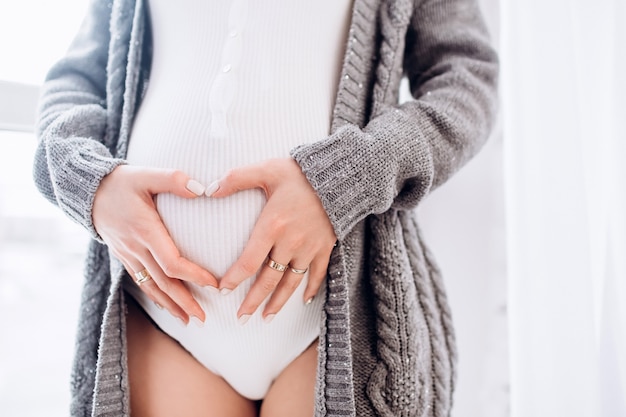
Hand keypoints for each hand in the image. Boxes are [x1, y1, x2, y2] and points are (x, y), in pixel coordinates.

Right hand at [92, 165, 217, 322]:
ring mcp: (128, 255)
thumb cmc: (122, 182)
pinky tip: (168, 308)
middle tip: (205, 318)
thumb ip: (173, 180)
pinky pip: (141, 282)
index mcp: (145, 230)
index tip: (214, 284)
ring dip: (171, 306)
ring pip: (151, 287)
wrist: (88, 190)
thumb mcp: (146, 174)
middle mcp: (136, 248)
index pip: (172, 262)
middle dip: (185, 302)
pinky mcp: (124, 257)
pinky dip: (156, 298)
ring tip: (190, 321)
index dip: (193, 276)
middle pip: (163, 282)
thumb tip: (202, 189)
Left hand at [210, 158, 335, 322]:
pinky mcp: (325, 247)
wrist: (340, 175)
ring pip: (291, 282)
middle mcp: (290, 242)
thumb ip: (235, 178)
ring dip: (278, 303)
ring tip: (266, 318)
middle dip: (253, 301)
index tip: (223, 291)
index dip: (234, 279)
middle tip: (241, 318)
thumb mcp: (265, 169)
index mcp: (272, 226)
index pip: (248, 261)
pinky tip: (304, 301)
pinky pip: (318, 274)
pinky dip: (311, 289)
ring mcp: (309, 248)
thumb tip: (207, 189)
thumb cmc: (300, 172)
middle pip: (268, 279)